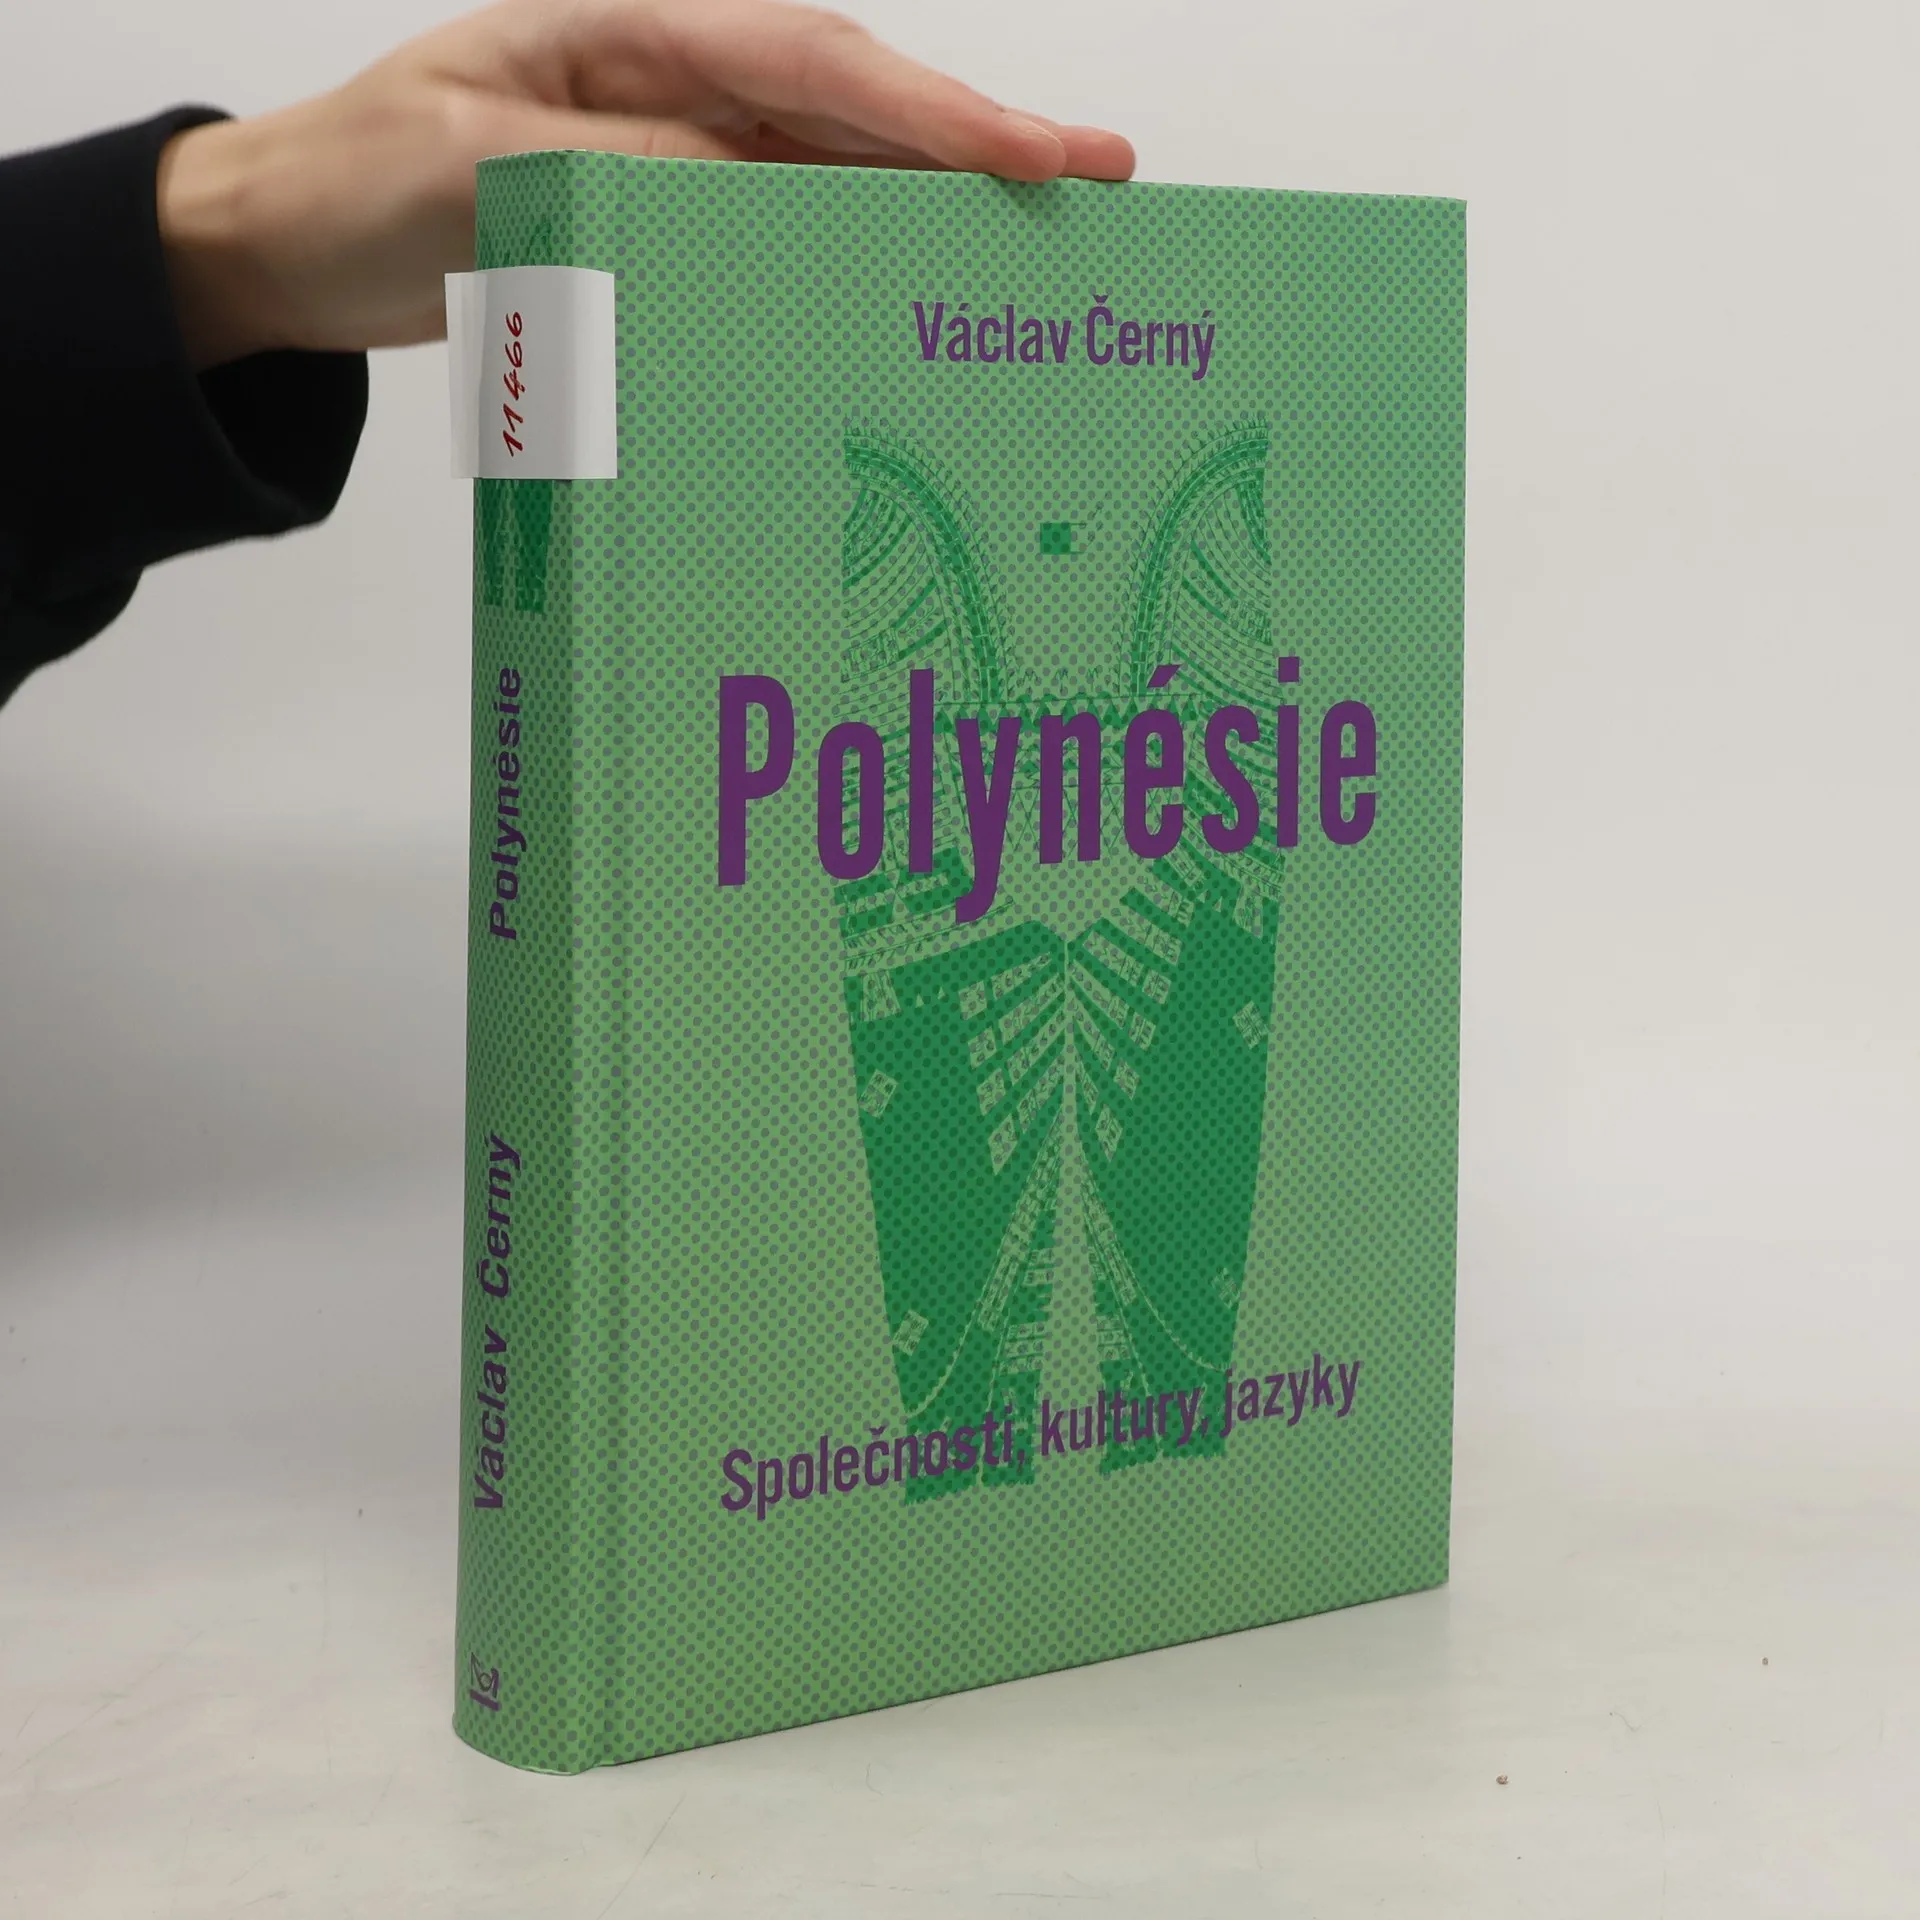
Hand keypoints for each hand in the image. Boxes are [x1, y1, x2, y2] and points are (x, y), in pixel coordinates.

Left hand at [156, 0, 1134, 367]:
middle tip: (1097, 188)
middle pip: (852, 108)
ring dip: (926, 208)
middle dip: (974, 148)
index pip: (813, 63)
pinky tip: (902, 295)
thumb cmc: (353, 180)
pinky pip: (776, 233)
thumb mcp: (473, 166)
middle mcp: (669, 80)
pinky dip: (844, 260)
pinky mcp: (659, 219)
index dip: (935, 112)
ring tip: (1032, 250)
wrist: (284, 243)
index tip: (1041, 155)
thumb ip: (620, 170)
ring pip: (829, 170)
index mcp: (629, 32)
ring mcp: (670, 149)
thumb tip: (754, 191)